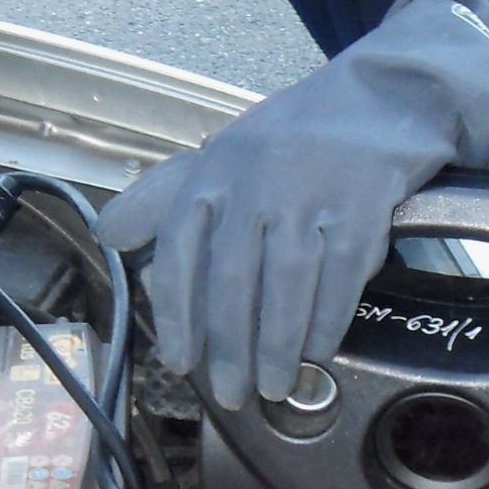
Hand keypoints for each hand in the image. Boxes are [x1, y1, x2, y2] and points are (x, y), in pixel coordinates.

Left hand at [101, 0, 488, 410]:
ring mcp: (312, 187)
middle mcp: (256, 177)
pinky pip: (341, 273)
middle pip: (233, 275)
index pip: (181, 247)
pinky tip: (318, 350)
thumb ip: (164, 196)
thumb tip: (107, 233)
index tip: (178, 360)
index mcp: (216, 168)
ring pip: (286, 281)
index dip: (177, 311)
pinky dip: (327, 318)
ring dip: (277, 344)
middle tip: (230, 393)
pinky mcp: (363, 200)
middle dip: (229, 345)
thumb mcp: (223, 153)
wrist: (382, 94)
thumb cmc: (293, 137)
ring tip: (273, 386)